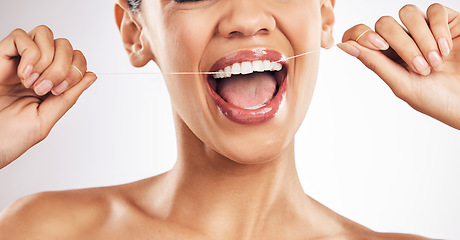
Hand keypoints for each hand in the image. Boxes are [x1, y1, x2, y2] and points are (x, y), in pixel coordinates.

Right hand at [0, 25, 95, 168]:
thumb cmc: (10, 135)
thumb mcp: (47, 118)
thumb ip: (70, 96)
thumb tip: (91, 76)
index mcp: (52, 82)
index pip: (77, 58)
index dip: (77, 70)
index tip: (59, 91)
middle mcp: (38, 67)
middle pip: (65, 45)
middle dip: (62, 68)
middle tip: (44, 90)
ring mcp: (20, 59)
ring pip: (45, 34)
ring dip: (46, 60)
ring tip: (31, 83)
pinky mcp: (2, 54)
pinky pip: (21, 36)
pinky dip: (28, 55)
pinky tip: (22, 75)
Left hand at [339, 4, 459, 129]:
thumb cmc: (437, 100)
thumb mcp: (402, 84)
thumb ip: (374, 63)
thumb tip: (343, 46)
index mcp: (385, 57)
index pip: (360, 35)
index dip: (363, 34)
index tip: (380, 47)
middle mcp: (402, 40)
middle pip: (384, 23)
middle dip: (402, 44)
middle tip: (421, 68)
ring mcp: (424, 30)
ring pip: (407, 13)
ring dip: (421, 39)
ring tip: (436, 62)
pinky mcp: (447, 22)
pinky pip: (434, 10)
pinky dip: (439, 29)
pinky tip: (447, 49)